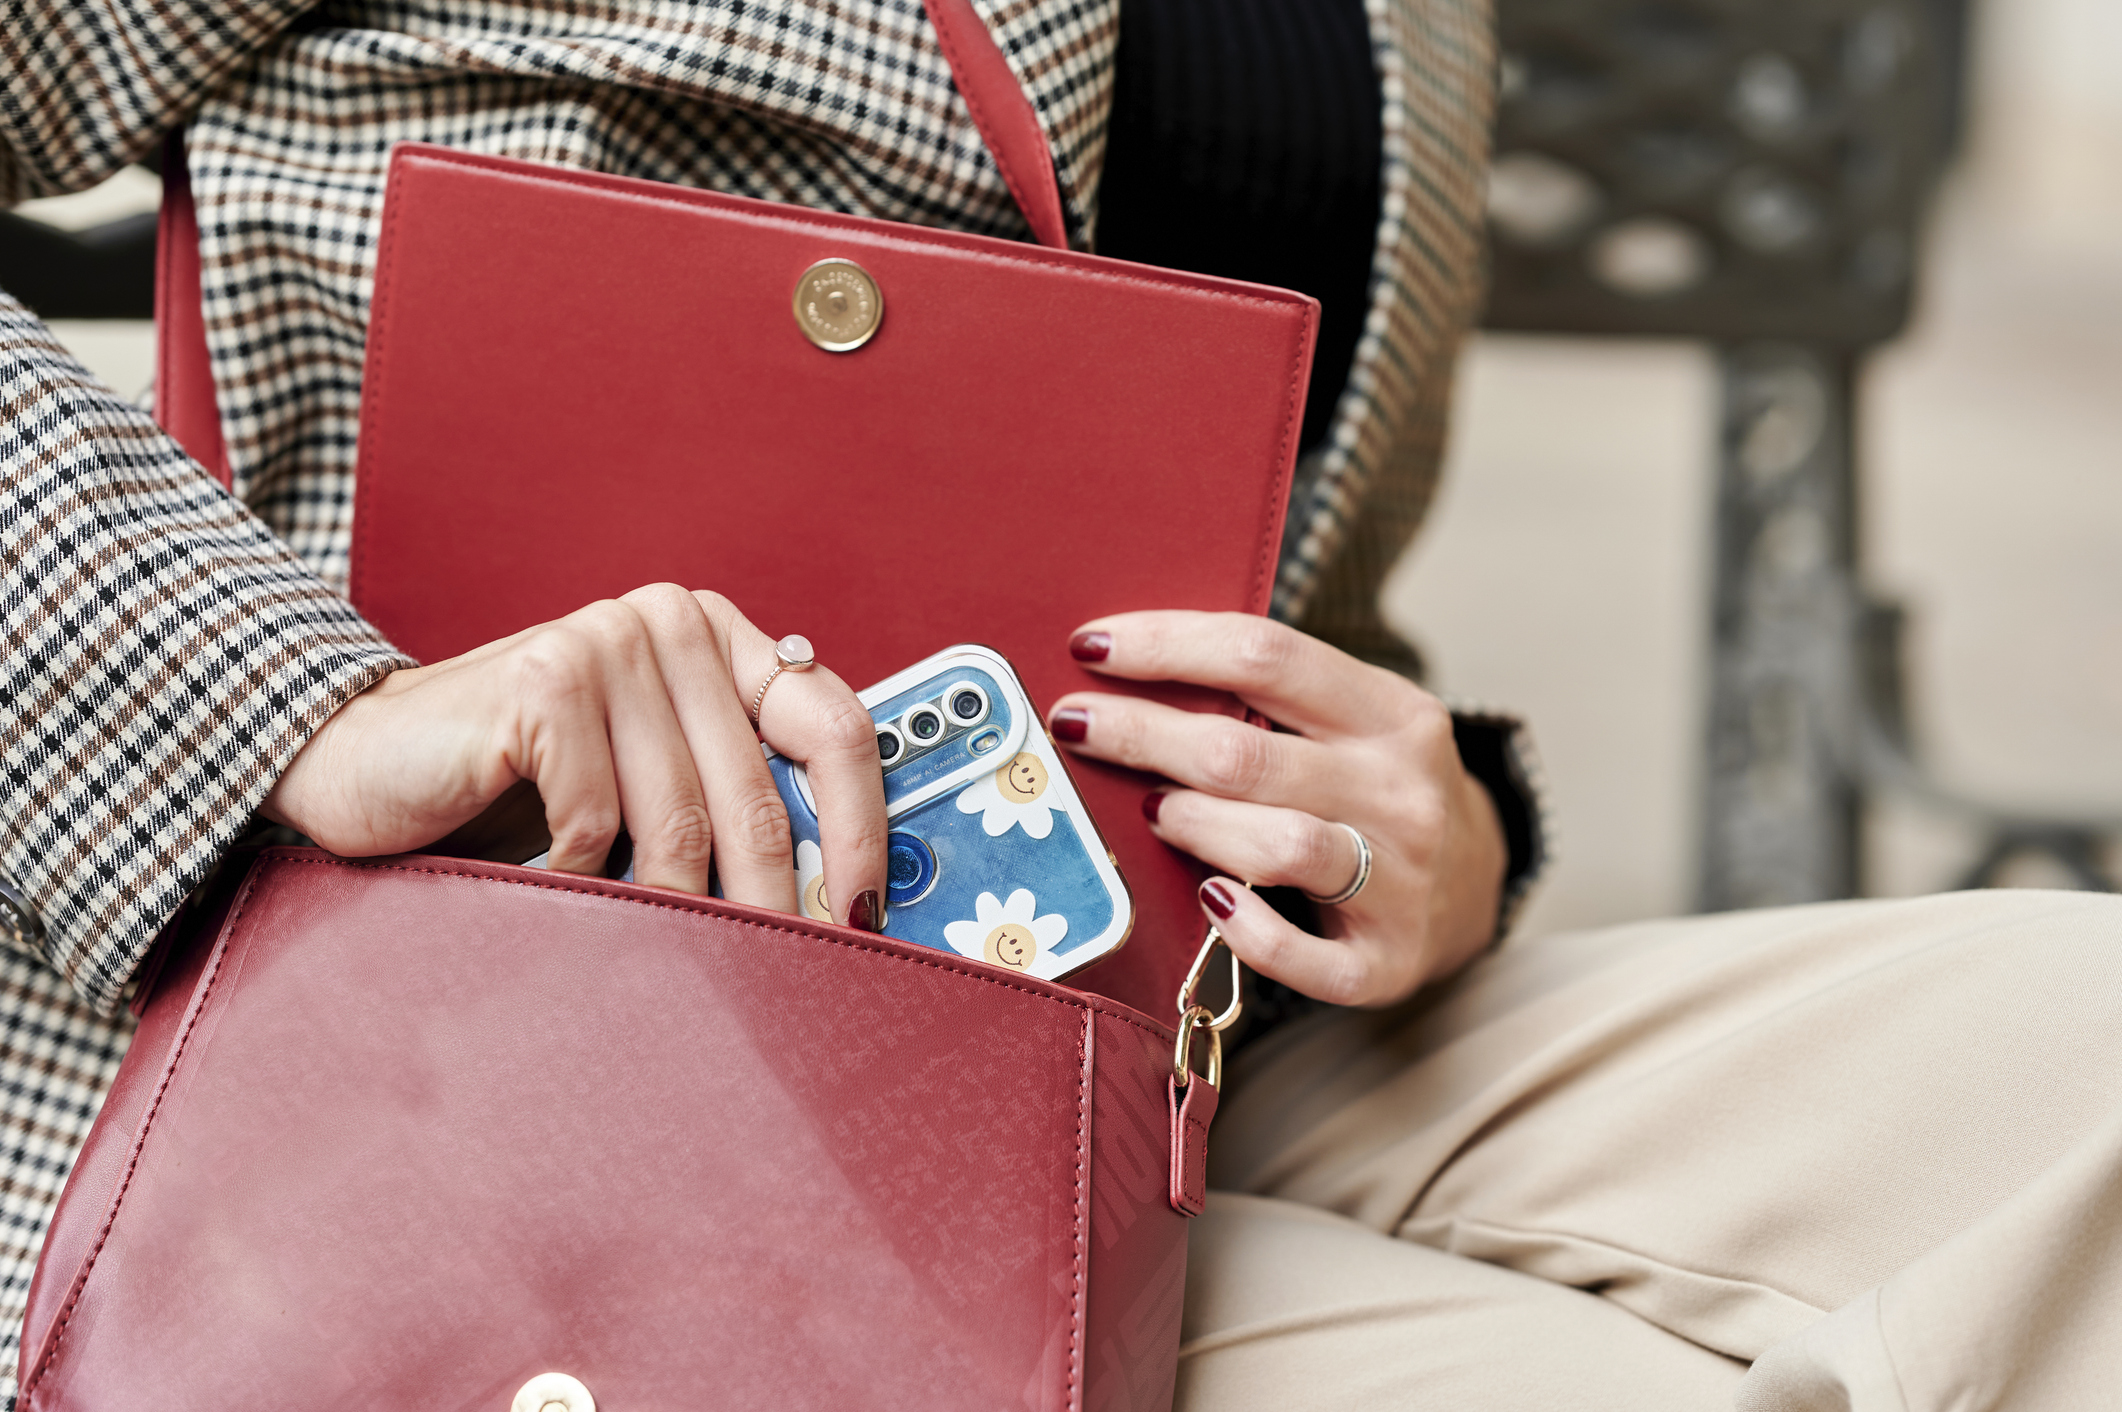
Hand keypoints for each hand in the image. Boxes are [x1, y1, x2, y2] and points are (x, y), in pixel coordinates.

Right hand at [264, 584, 887, 928]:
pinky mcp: (544, 681)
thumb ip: (732, 796)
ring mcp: (607, 641)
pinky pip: (597, 823)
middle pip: (757, 796)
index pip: (835, 727)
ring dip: (672, 908)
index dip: (862, 828)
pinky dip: (579, 880)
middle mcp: (672, 623)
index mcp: (721, 638)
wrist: (368, 761)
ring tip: (660, 956)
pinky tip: (550, 886)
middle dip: (770, 904)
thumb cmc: (518, 790)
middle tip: (778, 978)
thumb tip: (847, 893)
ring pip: (682, 821)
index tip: (870, 912)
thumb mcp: (646, 786)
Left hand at [1050, 612, 1505, 1006]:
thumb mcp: (1356, 721)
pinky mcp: (1386, 963)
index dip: (1167, 645)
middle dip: (1142, 735)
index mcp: (1393, 712)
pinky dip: (1245, 931)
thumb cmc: (1376, 789)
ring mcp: (1401, 881)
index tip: (1092, 646)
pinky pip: (1304, 959)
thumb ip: (1273, 695)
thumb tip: (1128, 662)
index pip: (1266, 654)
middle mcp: (1403, 790)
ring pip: (1278, 846)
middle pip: (1246, 754)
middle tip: (1077, 726)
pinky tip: (1208, 900)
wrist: (1476, 889)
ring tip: (1149, 811)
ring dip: (1192, 823)